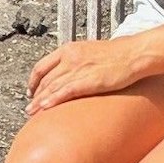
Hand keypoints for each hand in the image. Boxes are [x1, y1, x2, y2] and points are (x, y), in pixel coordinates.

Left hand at [26, 38, 149, 113]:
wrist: (133, 54)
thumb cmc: (116, 55)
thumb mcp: (89, 52)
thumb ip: (76, 60)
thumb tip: (69, 74)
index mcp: (68, 49)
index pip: (41, 66)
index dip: (33, 81)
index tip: (31, 91)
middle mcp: (69, 58)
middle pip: (45, 79)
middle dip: (35, 95)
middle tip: (30, 107)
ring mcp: (78, 69)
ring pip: (51, 87)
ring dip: (39, 101)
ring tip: (31, 112)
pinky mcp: (88, 81)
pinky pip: (65, 91)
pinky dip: (52, 100)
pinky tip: (44, 108)